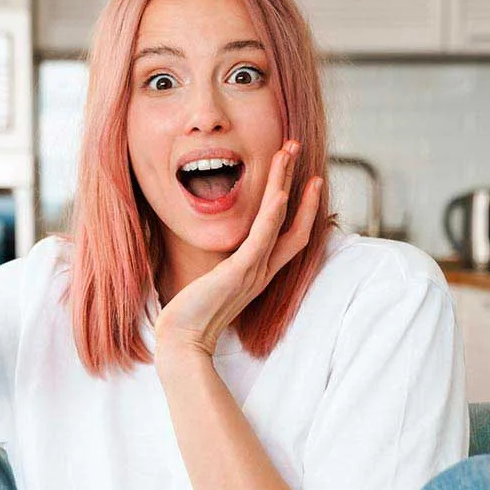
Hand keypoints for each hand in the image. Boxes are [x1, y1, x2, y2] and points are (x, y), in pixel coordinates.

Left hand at [153, 139, 322, 360]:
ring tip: (288, 152)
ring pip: (279, 220)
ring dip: (285, 182)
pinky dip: (272, 214)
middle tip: (297, 147)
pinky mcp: (239, 273)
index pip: (292, 235)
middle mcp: (263, 271)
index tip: (307, 179)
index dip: (303, 207)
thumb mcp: (212, 283)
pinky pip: (262, 238)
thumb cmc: (190, 316)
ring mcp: (254, 271)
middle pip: (293, 221)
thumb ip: (221, 267)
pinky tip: (279, 192)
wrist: (181, 342)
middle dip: (296, 181)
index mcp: (258, 273)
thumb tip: (215, 254)